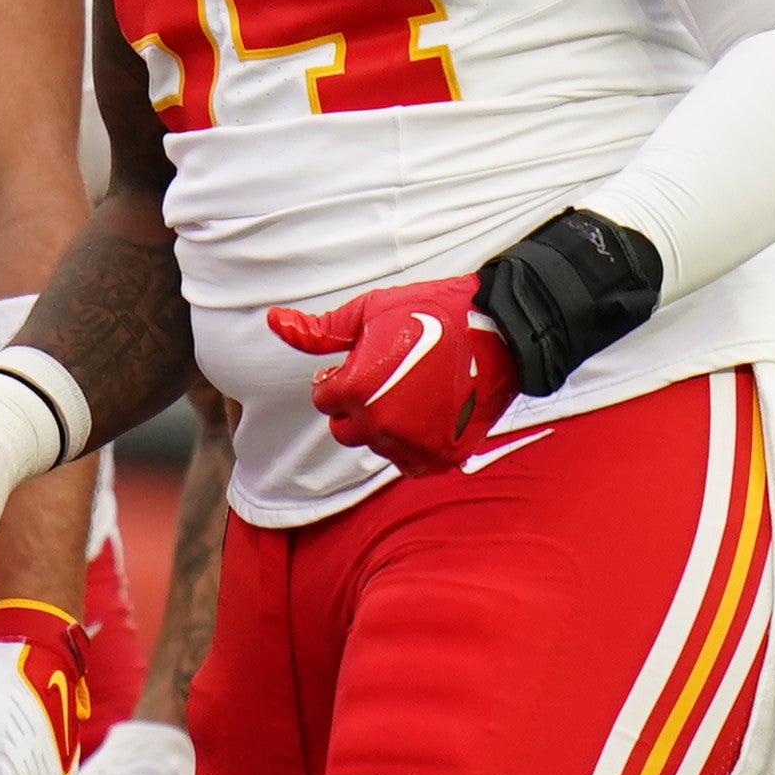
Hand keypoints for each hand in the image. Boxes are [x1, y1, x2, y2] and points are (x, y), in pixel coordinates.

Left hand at [264, 276, 516, 474]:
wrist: (501, 330)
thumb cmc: (431, 311)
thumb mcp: (370, 312)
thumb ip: (318, 330)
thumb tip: (272, 321)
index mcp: (356, 390)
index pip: (324, 399)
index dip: (339, 378)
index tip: (365, 362)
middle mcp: (380, 424)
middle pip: (344, 430)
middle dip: (356, 406)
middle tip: (387, 378)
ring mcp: (413, 445)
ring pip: (378, 447)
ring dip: (386, 425)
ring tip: (414, 390)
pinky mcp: (443, 456)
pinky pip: (411, 463)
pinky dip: (414, 444)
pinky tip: (429, 413)